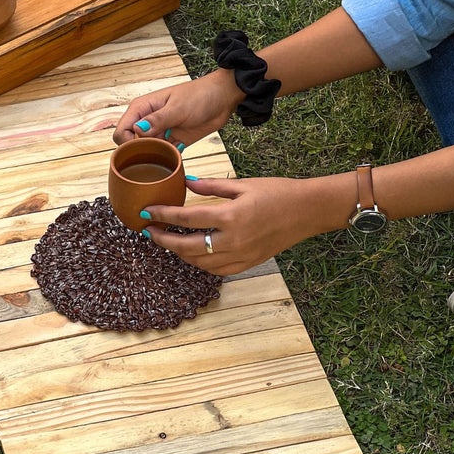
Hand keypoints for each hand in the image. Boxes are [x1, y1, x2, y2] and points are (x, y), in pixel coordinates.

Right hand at [113, 70, 244, 146]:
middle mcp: (147, 120)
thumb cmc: (200, 95)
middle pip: (130, 144)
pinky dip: (165, 159)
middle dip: (140, 153)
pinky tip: (174, 157)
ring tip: (168, 154)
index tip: (144, 148)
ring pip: (145, 151)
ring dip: (153, 157)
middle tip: (158, 153)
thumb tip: (137, 130)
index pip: (122, 131)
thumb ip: (157, 120)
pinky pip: (161, 155)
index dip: (128, 143)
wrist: (222, 99)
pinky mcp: (172, 141)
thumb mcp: (178, 107)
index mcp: (142, 108)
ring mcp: (159, 132)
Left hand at [142, 177, 317, 274]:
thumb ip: (212, 187)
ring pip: (199, 262)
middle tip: (150, 232)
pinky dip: (201, 262)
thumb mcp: (243, 185)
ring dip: (180, 253)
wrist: (307, 211)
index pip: (186, 219)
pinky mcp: (247, 264)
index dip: (162, 216)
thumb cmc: (277, 193)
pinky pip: (216, 270)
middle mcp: (233, 240)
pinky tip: (194, 252)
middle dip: (163, 240)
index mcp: (231, 216)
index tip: (147, 214)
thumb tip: (186, 184)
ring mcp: (241, 256)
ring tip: (170, 241)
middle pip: (187, 247)